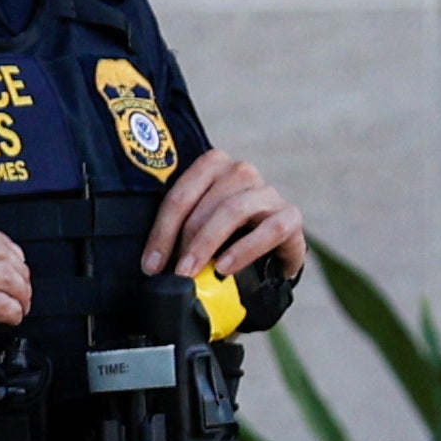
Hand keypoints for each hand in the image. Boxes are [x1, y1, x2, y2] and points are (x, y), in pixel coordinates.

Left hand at [144, 149, 308, 283]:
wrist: (268, 256)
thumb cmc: (224, 240)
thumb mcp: (197, 230)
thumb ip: (178, 233)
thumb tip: (151, 263)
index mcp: (213, 167)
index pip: (181, 193)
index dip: (163, 230)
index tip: (150, 264)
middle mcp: (241, 173)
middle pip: (206, 202)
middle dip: (185, 240)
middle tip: (174, 272)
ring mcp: (268, 192)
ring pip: (233, 210)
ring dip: (207, 244)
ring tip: (193, 272)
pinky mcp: (290, 216)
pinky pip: (269, 230)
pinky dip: (243, 250)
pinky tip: (225, 268)